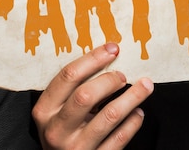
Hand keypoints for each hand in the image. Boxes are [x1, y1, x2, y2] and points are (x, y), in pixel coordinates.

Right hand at [32, 43, 152, 148]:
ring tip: (144, 86)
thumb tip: (105, 57)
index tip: (112, 49)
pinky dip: (133, 122)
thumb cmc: (62, 131)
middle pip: (86, 95)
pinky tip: (138, 112)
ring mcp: (76, 148)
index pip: (69, 76)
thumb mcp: (56, 111)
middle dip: (110, 79)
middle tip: (123, 75)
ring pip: (109, 115)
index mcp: (44, 110)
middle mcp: (57, 129)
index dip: (93, 59)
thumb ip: (73, 89)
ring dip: (131, 97)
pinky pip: (120, 138)